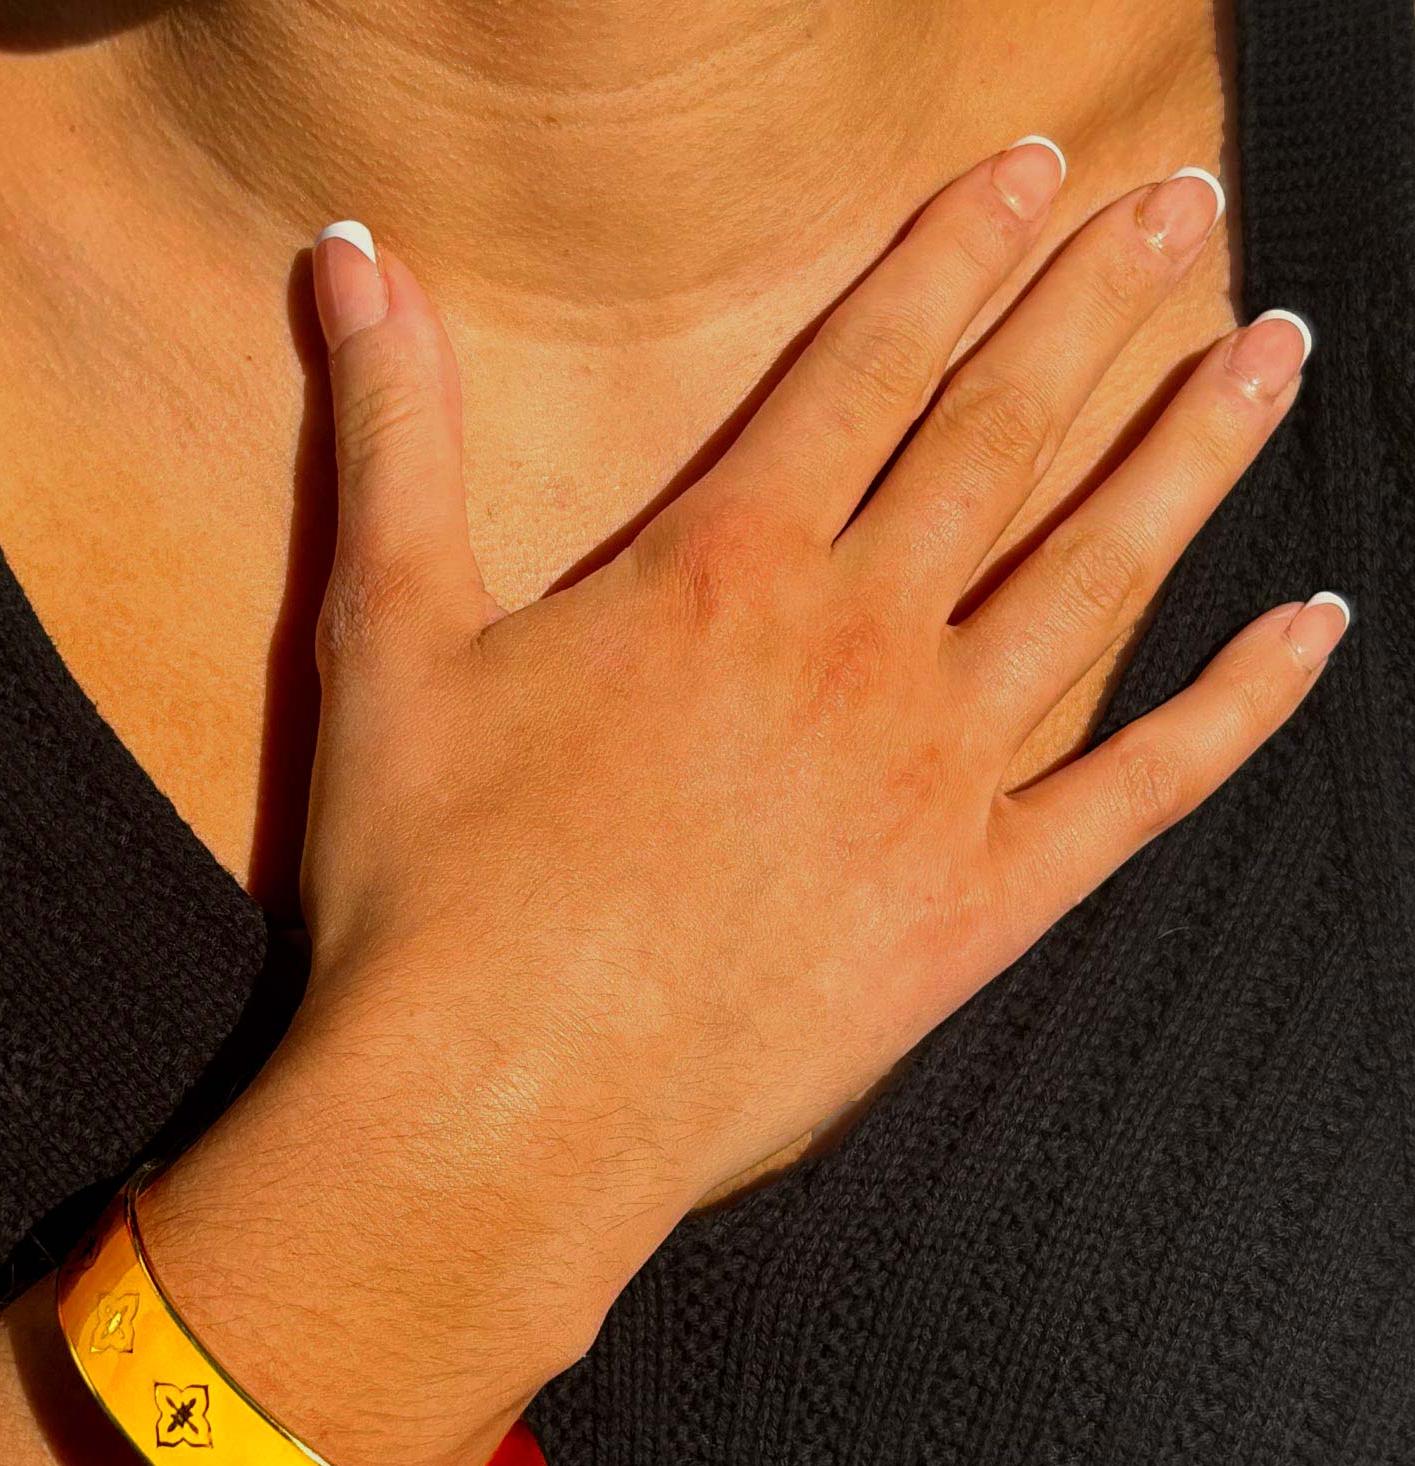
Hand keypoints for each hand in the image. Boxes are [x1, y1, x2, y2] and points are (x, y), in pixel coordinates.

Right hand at [291, 145, 1340, 1295]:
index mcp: (724, 569)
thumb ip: (390, 433)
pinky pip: (1140, 791)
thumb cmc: (430, 881)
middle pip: (1004, 437)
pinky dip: (1236, 712)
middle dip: (1098, 306)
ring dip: (1192, 455)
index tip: (1036, 173)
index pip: (866, 365)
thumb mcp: (386, 632)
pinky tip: (1310, 633)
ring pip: (1099, 577)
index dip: (954, 252)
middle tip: (1187, 204)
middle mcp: (857, 644)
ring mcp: (936, 776)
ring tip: (1272, 354)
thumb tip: (346, 248)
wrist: (498, 1102)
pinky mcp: (977, 907)